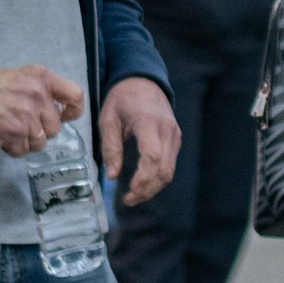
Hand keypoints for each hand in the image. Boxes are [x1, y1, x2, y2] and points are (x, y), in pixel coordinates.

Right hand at [0, 65, 83, 156]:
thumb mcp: (24, 76)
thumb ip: (44, 89)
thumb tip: (60, 111)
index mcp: (43, 79)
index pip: (76, 96)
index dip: (73, 110)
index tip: (64, 115)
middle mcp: (39, 97)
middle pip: (56, 127)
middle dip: (42, 129)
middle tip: (25, 123)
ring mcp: (27, 118)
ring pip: (41, 142)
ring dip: (28, 141)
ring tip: (13, 130)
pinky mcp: (13, 135)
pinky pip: (23, 151)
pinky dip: (14, 148)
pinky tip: (4, 137)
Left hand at [99, 77, 181, 205]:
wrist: (144, 82)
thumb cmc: (123, 99)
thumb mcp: (108, 120)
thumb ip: (110, 148)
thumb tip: (112, 176)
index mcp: (148, 122)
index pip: (152, 156)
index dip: (143, 178)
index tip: (128, 190)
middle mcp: (166, 130)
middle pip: (164, 168)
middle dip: (147, 189)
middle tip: (128, 200)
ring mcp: (174, 134)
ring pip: (169, 170)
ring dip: (153, 187)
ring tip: (133, 196)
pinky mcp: (176, 139)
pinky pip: (169, 164)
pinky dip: (157, 178)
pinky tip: (143, 184)